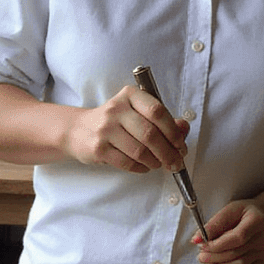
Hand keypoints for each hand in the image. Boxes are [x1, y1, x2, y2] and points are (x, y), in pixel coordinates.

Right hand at [63, 85, 188, 174]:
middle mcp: (116, 109)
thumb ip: (163, 120)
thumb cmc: (116, 122)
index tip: (181, 145)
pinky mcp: (99, 148)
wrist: (79, 130)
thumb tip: (183, 129)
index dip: (173, 131)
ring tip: (160, 164)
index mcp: (130, 95)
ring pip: (140, 151)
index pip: (157, 112)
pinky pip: (127, 163)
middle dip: (168, 152)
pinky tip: (145, 167)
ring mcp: (105, 129)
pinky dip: (141, 168)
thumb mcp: (137, 114)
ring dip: (155, 162)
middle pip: (150, 134)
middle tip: (176, 162)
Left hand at [196, 200, 263, 263]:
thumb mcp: (231, 210)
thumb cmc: (247, 213)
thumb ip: (214, 224)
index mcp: (257, 221)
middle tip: (201, 256)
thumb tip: (196, 240)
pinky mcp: (263, 261)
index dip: (217, 245)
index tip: (202, 245)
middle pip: (236, 253)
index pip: (237, 238)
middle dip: (214, 257)